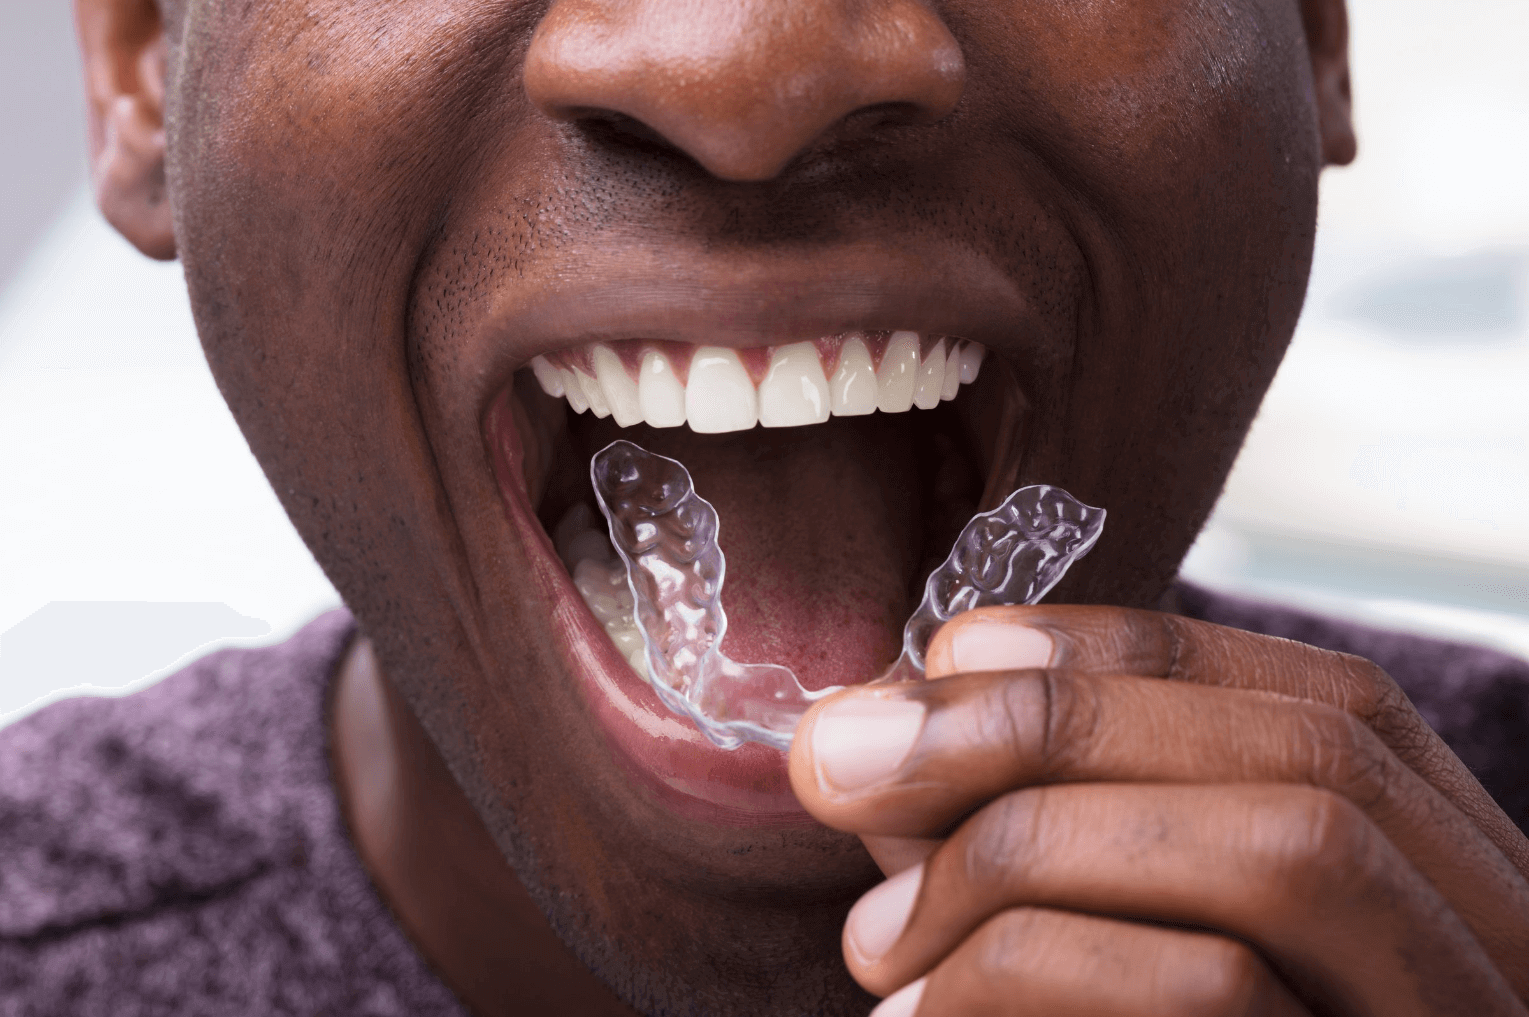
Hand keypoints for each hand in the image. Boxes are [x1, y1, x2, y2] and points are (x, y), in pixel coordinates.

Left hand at [788, 605, 1528, 1015]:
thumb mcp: (1109, 967)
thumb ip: (1042, 864)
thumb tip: (875, 747)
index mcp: (1449, 904)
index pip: (1328, 707)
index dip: (1130, 655)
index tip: (945, 654)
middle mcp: (1502, 964)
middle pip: (1306, 757)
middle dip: (1048, 726)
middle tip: (838, 760)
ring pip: (1293, 851)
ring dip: (1037, 847)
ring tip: (870, 935)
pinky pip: (1222, 1001)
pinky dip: (1039, 969)